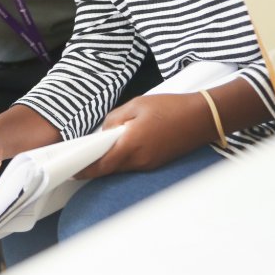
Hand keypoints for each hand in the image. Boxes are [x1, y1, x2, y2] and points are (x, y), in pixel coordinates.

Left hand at [76, 93, 208, 178]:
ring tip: (98, 149)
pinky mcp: (157, 162)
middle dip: (94, 166)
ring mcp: (150, 164)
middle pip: (110, 169)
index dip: (85, 170)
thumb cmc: (171, 107)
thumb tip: (103, 131)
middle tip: (80, 158)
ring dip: (109, 161)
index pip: (101, 165)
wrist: (203, 117)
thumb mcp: (137, 105)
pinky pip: (134, 164)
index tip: (71, 170)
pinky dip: (122, 158)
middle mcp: (140, 160)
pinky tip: (120, 146)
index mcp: (131, 146)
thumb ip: (115, 118)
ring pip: (122, 167)